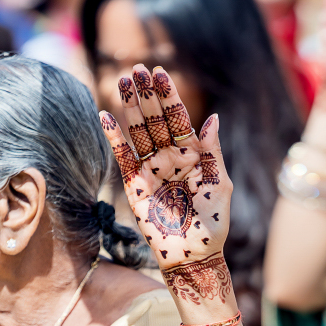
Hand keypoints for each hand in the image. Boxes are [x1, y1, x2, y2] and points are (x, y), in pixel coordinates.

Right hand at [100, 66, 235, 323]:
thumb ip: (213, 153)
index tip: (159, 72)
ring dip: (130, 108)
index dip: (169, 96)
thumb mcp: (219, 186)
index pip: (178, 119)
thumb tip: (213, 119)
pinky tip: (106, 115)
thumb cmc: (214, 225)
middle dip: (146, 95)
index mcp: (193, 156)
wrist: (194, 257)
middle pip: (155, 121)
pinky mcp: (135, 187)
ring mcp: (151, 171)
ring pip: (138, 133)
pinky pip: (123, 158)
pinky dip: (114, 138)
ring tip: (123, 82)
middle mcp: (170, 159)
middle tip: (136, 68)